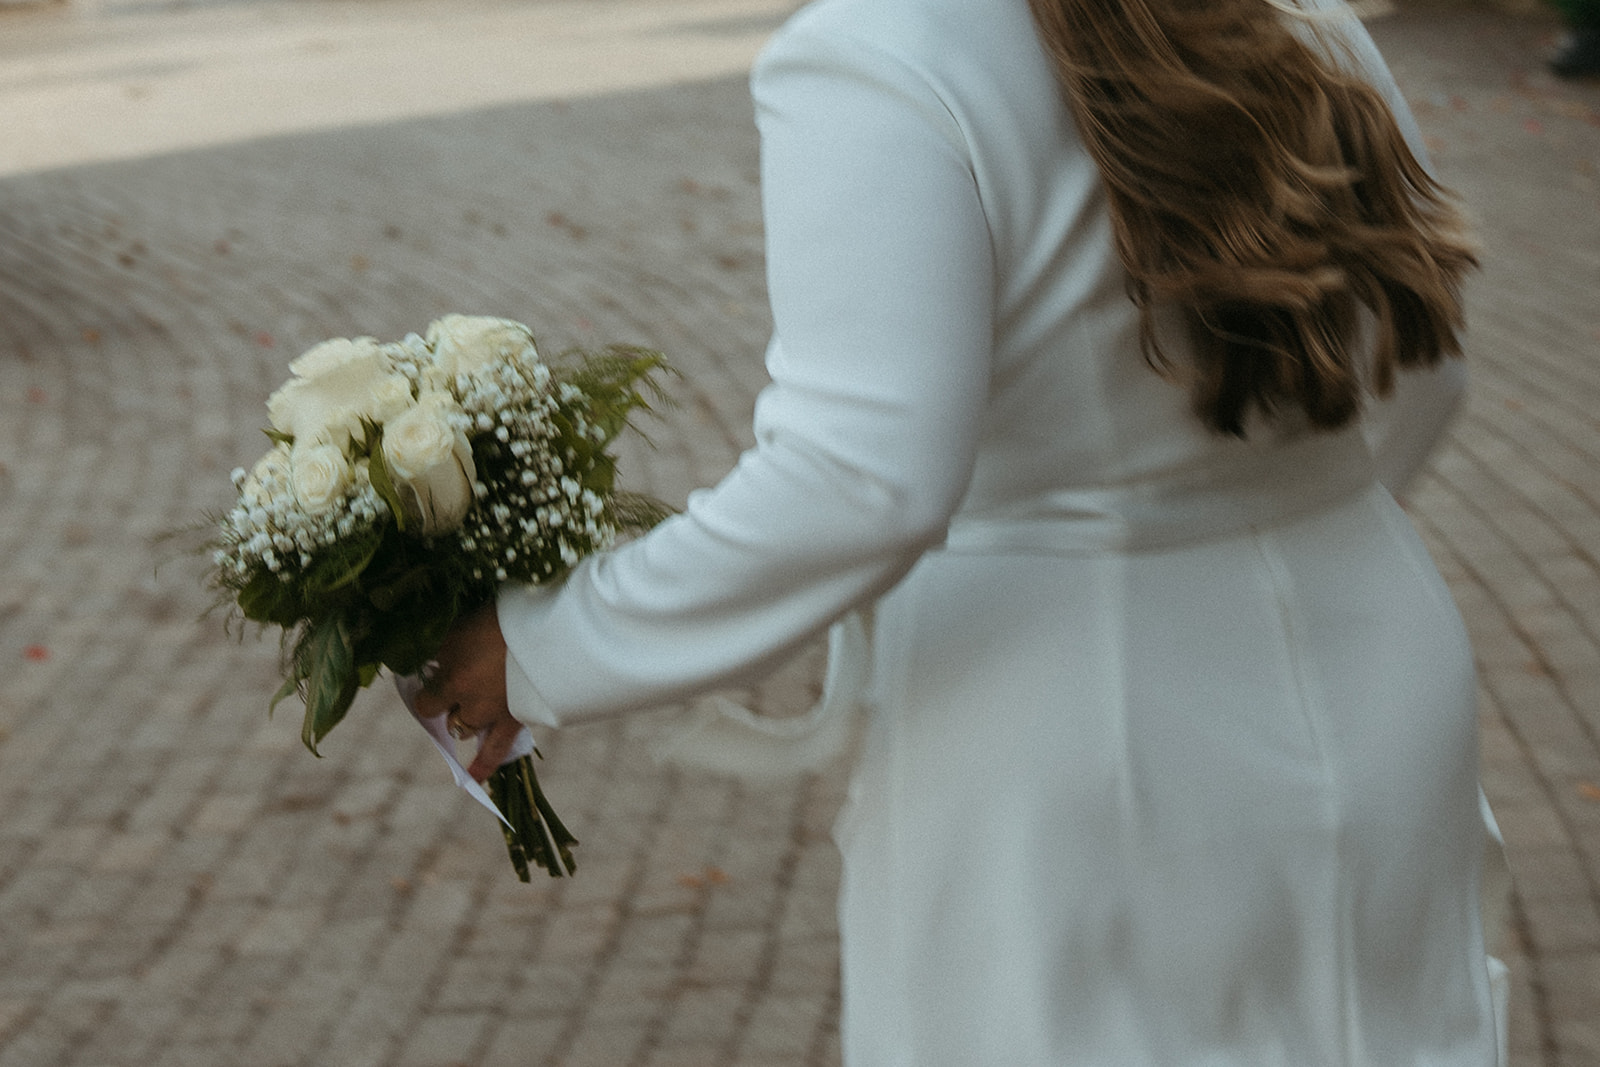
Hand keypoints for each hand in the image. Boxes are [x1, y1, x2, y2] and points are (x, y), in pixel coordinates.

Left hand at [413, 603, 521, 780]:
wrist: (548, 632)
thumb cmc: (502, 621)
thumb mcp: (462, 628)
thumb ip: (443, 649)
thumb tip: (430, 661)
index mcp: (452, 682)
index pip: (425, 702)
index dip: (425, 692)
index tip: (430, 678)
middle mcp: (468, 705)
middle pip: (448, 716)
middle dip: (448, 703)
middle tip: (458, 683)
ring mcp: (491, 714)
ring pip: (466, 729)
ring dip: (465, 719)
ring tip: (472, 705)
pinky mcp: (513, 719)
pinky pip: (496, 750)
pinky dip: (484, 765)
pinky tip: (474, 778)